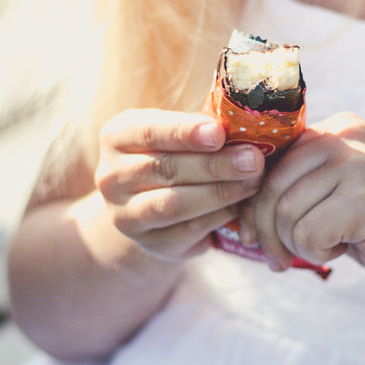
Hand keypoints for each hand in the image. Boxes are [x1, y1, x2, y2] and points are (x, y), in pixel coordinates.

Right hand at [95, 109, 265, 263]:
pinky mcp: (148, 242)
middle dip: (214, 164)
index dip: (185, 132)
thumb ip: (204, 129)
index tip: (219, 133)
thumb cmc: (175, 157)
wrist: (151, 209)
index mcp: (118, 136)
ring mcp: (125, 213)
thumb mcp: (178, 135)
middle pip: (165, 168)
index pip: (150, 131)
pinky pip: (188, 229)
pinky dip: (218, 216)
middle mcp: (112, 175)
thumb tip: (246, 122)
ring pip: (173, 203)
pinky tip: (242, 206)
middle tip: (253, 160)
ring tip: (253, 182)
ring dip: (219, 192)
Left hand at [238, 113, 364, 299]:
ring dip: (294, 244)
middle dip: (266, 230)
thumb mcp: (336, 193)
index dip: (255, 201)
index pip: (271, 158)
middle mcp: (350, 135)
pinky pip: (309, 233)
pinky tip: (345, 249)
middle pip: (272, 184)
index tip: (254, 233)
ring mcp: (361, 164)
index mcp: (341, 127)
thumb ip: (297, 181)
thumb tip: (232, 195)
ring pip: (287, 211)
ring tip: (322, 250)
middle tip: (277, 261)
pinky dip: (318, 252)